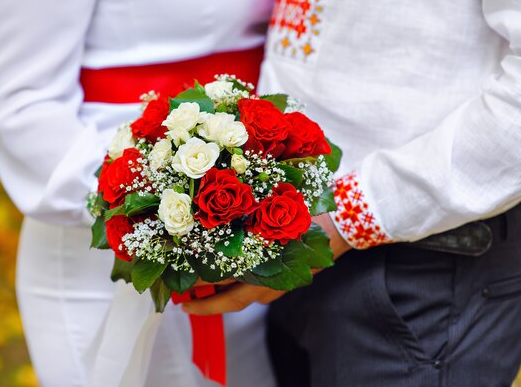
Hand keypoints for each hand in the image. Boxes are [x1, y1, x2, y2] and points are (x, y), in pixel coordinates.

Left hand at [182, 214, 351, 315]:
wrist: (339, 226)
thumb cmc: (306, 220)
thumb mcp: (273, 220)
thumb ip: (247, 225)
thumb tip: (211, 225)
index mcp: (263, 273)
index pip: (225, 293)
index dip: (202, 297)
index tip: (181, 300)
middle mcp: (268, 285)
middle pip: (228, 300)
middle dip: (203, 301)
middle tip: (181, 297)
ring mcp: (275, 285)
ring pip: (239, 295)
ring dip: (218, 293)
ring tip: (196, 286)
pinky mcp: (281, 280)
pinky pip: (252, 287)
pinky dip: (234, 283)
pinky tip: (224, 273)